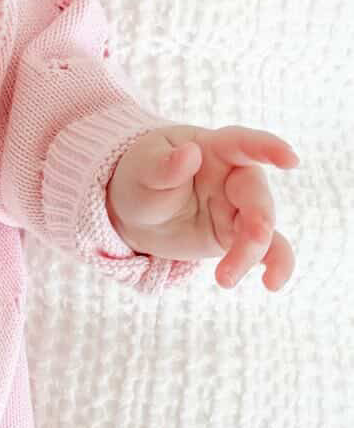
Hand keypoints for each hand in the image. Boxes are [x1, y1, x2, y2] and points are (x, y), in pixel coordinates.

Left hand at [104, 124, 298, 290]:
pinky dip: (275, 264)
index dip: (268, 148)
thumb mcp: (143, 170)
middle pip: (256, 195)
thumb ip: (164, 166)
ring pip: (261, 228)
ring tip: (225, 279)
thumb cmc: (142, 179)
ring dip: (251, 253)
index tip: (290, 159)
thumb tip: (190, 153)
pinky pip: (266, 249)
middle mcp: (233, 176)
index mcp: (212, 149)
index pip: (243, 144)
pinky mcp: (236, 235)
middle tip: (254, 240)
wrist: (136, 213)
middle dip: (258, 221)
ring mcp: (238, 208)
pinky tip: (272, 283)